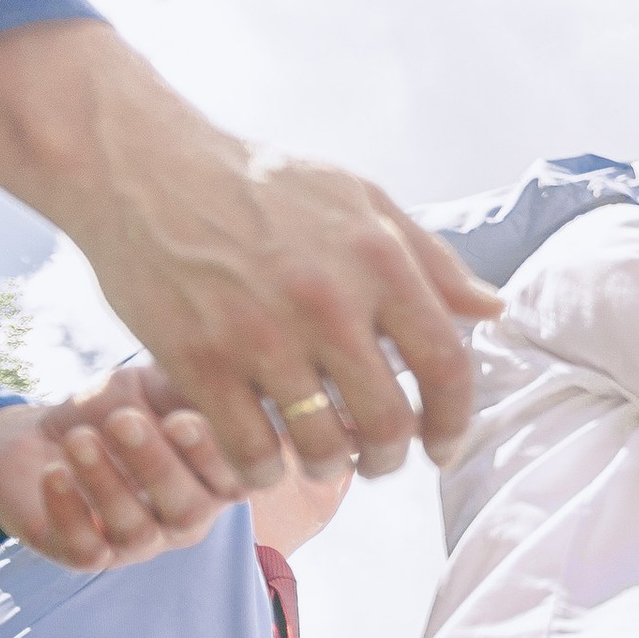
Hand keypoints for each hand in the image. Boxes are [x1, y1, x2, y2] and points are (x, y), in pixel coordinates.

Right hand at [0, 21, 500, 483]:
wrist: (145, 167)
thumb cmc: (260, 183)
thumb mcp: (358, 198)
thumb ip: (429, 258)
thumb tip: (493, 308)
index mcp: (377, 258)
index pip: (446, 364)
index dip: (454, 421)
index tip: (444, 446)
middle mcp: (327, 301)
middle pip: (389, 422)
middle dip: (391, 457)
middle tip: (380, 460)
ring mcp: (260, 335)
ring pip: (323, 447)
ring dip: (333, 467)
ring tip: (327, 457)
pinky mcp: (199, 362)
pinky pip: (251, 451)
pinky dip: (266, 469)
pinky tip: (266, 454)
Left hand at [0, 394, 224, 571]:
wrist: (40, 437)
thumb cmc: (112, 410)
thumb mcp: (153, 388)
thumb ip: (192, 389)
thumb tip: (234, 374)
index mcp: (213, 479)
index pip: (236, 481)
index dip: (212, 457)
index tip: (179, 421)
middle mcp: (183, 518)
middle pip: (188, 511)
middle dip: (156, 466)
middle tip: (121, 421)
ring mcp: (137, 542)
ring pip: (136, 532)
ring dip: (106, 483)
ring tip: (78, 439)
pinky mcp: (84, 554)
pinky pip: (86, 550)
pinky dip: (70, 511)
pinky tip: (54, 473)